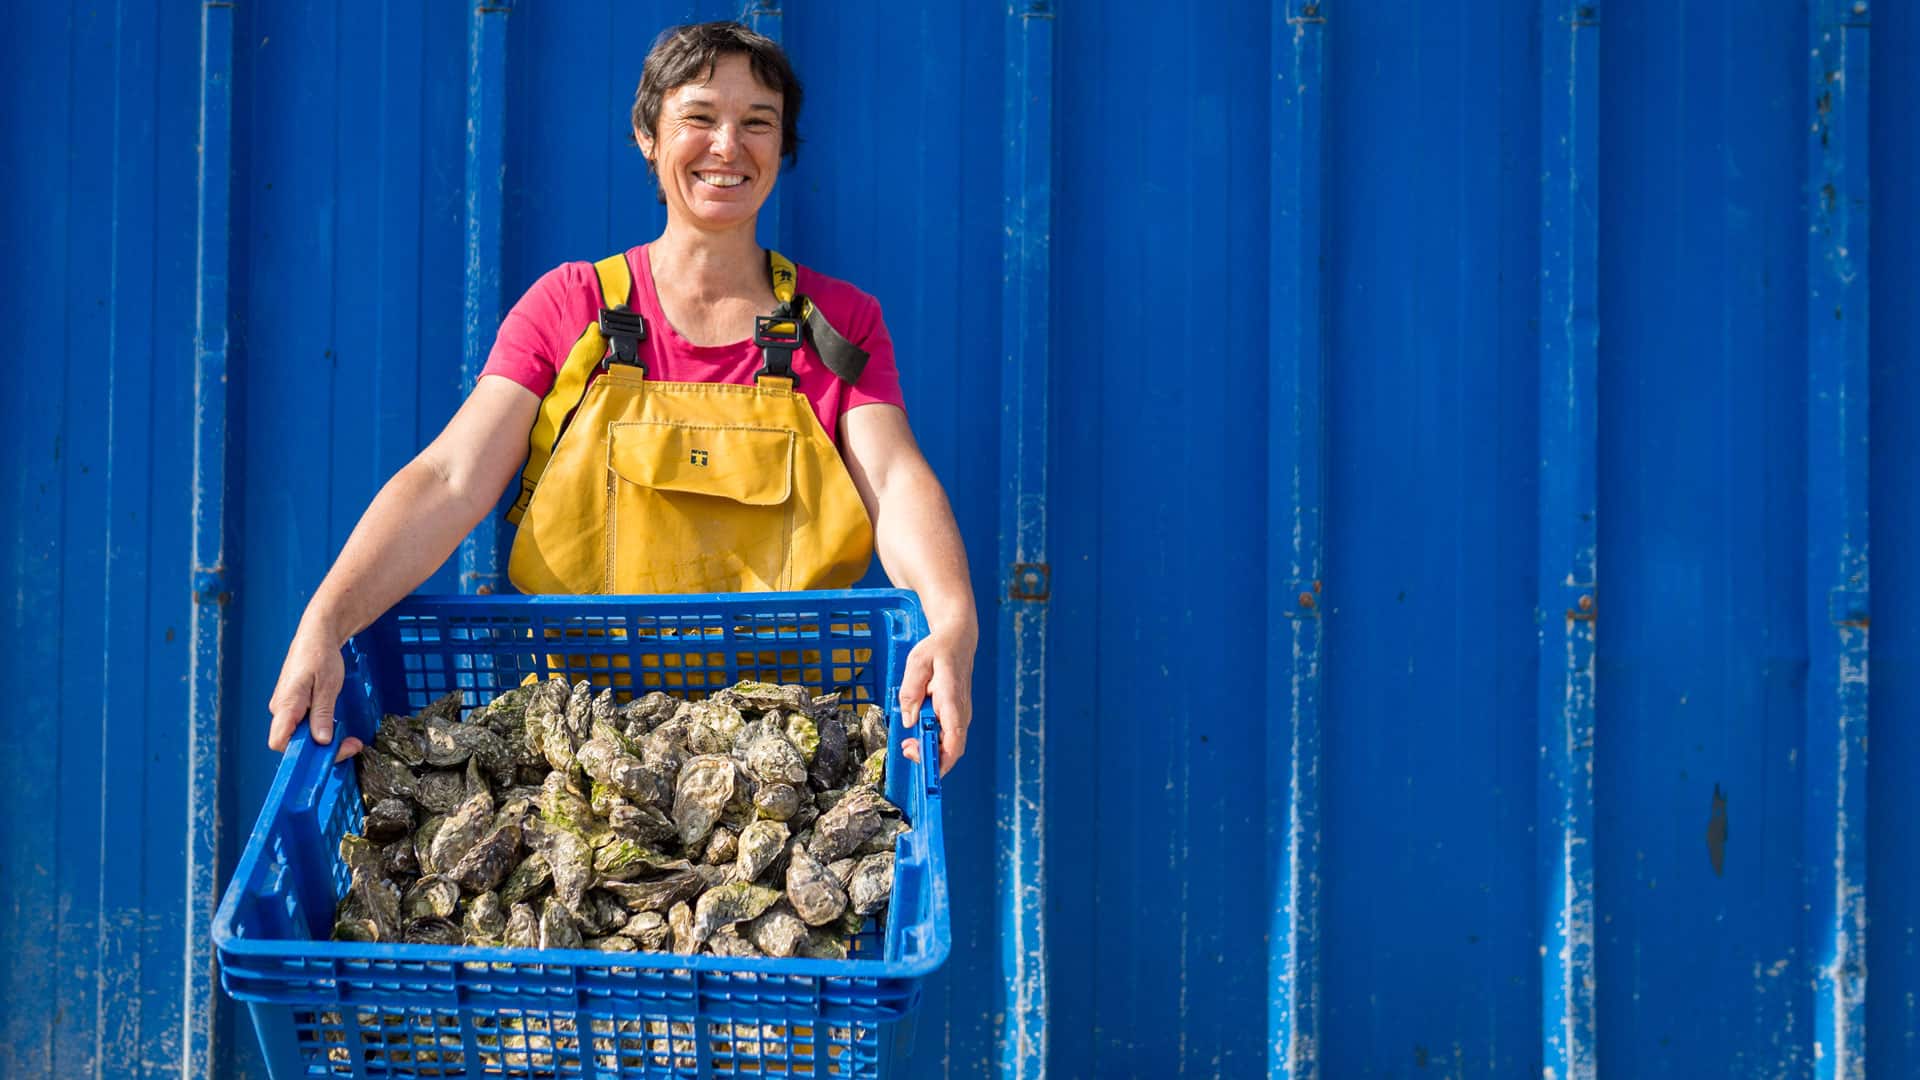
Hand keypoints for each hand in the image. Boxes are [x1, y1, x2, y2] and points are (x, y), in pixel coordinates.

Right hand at [267, 621, 361, 760]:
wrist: (317, 636)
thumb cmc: (321, 655)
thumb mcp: (328, 685)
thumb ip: (323, 713)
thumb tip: (321, 740)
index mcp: (286, 704)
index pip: (279, 741)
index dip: (300, 754)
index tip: (328, 754)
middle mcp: (281, 709)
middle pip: (294, 744)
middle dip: (322, 751)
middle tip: (351, 746)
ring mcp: (287, 709)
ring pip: (301, 737)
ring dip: (325, 742)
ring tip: (350, 740)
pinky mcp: (295, 707)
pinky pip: (304, 727)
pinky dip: (322, 732)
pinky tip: (337, 730)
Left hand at [897, 625, 974, 775]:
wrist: (958, 639)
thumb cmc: (938, 649)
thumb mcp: (917, 662)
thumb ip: (910, 690)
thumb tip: (909, 720)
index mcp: (951, 698)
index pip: (953, 738)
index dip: (941, 758)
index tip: (924, 764)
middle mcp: (961, 710)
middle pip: (952, 748)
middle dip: (931, 759)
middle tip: (907, 748)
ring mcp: (961, 714)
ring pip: (950, 745)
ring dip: (931, 751)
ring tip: (909, 743)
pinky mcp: (956, 714)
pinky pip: (948, 736)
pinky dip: (933, 742)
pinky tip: (918, 735)